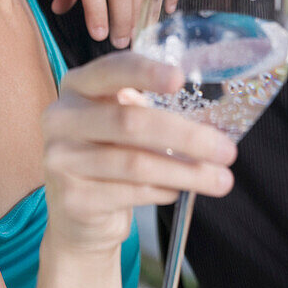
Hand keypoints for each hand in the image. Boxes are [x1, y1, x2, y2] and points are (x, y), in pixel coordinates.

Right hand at [42, 52, 236, 252]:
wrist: (77, 217)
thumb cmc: (110, 156)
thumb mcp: (122, 124)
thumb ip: (154, 110)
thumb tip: (219, 117)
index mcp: (77, 86)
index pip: (112, 70)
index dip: (146, 72)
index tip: (180, 79)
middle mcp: (61, 117)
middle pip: (130, 122)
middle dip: (186, 137)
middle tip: (227, 151)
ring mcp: (60, 159)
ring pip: (136, 164)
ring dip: (186, 173)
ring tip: (221, 179)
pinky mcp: (72, 198)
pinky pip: (131, 193)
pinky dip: (164, 191)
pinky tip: (180, 191)